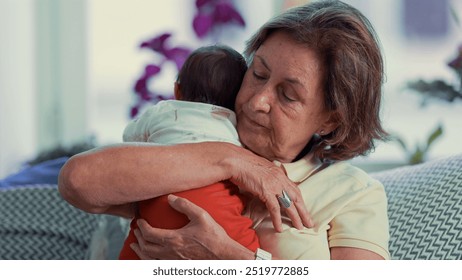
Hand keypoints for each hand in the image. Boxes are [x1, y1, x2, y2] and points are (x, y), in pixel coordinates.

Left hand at [130, 195, 251, 259]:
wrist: (224, 257)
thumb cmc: (214, 237)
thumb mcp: (201, 216)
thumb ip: (185, 205)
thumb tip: (170, 197)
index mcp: (174, 239)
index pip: (149, 234)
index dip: (141, 227)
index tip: (140, 221)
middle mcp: (170, 253)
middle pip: (146, 247)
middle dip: (139, 237)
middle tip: (137, 230)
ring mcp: (173, 263)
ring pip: (148, 259)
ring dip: (139, 251)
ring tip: (135, 245)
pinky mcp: (177, 268)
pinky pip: (157, 267)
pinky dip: (148, 261)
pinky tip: (148, 258)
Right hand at [228, 148, 313, 231]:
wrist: (236, 161)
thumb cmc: (244, 164)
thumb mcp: (261, 169)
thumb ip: (267, 177)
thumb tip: (266, 184)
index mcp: (279, 173)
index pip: (294, 188)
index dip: (300, 200)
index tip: (303, 209)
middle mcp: (280, 178)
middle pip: (296, 197)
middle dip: (304, 211)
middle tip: (309, 223)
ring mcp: (274, 185)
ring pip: (289, 204)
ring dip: (295, 217)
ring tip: (299, 228)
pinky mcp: (266, 191)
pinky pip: (274, 208)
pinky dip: (277, 219)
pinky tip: (279, 228)